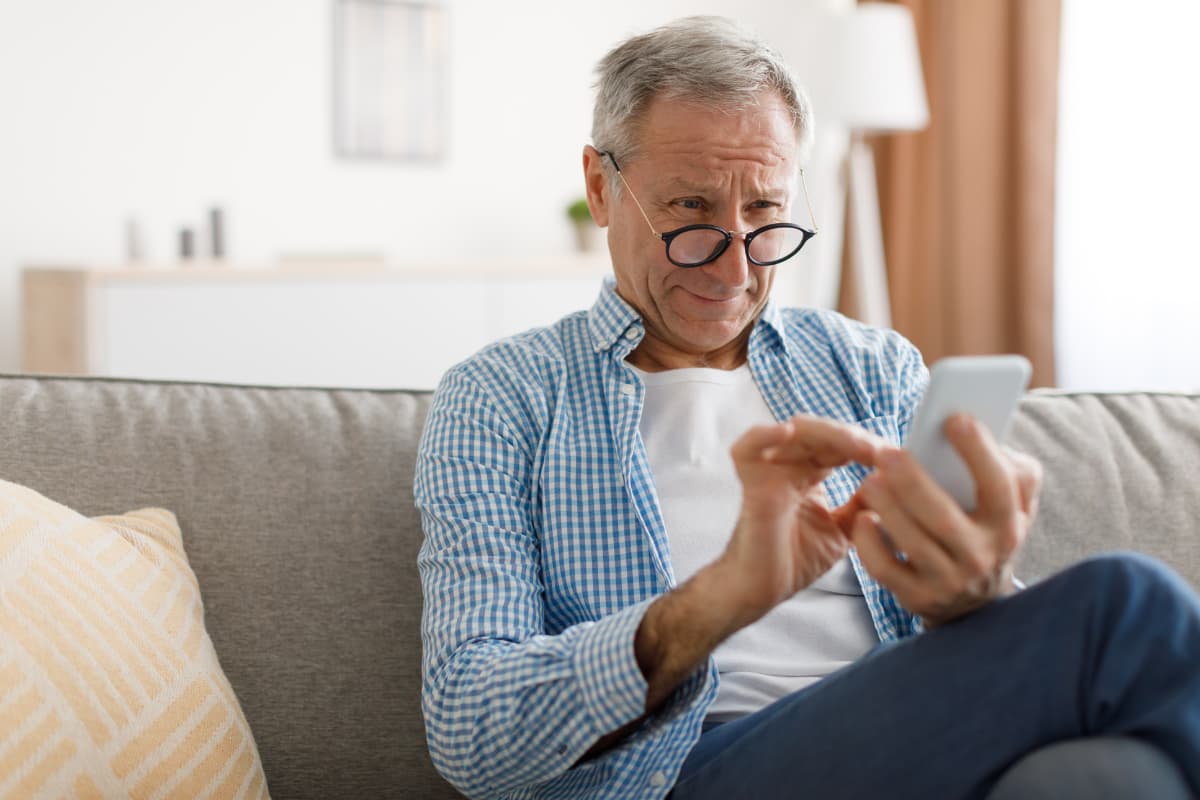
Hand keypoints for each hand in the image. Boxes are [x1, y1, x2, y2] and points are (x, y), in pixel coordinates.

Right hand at [715, 415, 885, 625]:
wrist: (763, 591)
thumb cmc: (794, 561)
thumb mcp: (843, 530)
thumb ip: (863, 507)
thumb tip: (894, 485)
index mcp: (809, 473)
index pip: (839, 445)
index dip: (868, 446)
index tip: (897, 458)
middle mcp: (789, 466)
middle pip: (821, 432)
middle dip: (855, 437)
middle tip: (882, 451)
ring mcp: (769, 472)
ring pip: (795, 431)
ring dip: (830, 433)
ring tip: (858, 446)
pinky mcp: (752, 484)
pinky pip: (747, 449)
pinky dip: (764, 435)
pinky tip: (786, 431)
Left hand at [850, 413, 1042, 625]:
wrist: (976, 604)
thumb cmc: (987, 532)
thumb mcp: (1014, 506)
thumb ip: (1013, 470)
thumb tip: (986, 434)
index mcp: (1007, 523)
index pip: (1000, 485)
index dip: (979, 451)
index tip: (953, 418)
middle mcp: (981, 555)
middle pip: (944, 518)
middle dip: (912, 482)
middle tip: (887, 453)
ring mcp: (948, 581)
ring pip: (913, 543)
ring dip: (887, 507)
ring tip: (870, 481)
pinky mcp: (918, 597)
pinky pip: (886, 570)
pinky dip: (870, 544)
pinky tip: (862, 519)